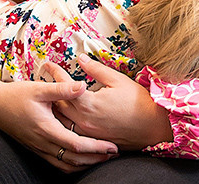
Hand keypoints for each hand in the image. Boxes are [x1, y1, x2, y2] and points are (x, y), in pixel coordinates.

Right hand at [0, 77, 118, 173]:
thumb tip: (83, 86)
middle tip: (113, 153)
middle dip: (95, 159)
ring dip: (84, 163)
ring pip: (65, 165)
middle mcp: (43, 142)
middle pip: (73, 159)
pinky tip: (81, 158)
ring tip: (101, 157)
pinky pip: (56, 162)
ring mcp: (39, 147)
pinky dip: (71, 163)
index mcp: (46, 128)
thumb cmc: (16, 95)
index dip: (95, 148)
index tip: (111, 146)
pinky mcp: (36, 147)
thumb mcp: (40, 88)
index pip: (75, 145)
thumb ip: (62, 88)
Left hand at [45, 55, 172, 149]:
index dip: (55, 73)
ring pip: (62, 119)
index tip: (48, 64)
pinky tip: (64, 112)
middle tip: (45, 78)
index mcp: (89, 104)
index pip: (64, 86)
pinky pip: (71, 129)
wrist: (153, 127)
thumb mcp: (117, 79)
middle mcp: (84, 120)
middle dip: (50, 90)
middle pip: (58, 104)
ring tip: (51, 94)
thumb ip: (96, 69)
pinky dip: (64, 119)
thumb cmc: (138, 102)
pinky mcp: (92, 139)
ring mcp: (87, 132)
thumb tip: (82, 58)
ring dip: (55, 105)